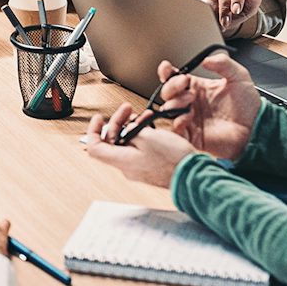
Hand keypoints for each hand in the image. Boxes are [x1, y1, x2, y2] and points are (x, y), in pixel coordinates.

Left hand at [82, 104, 197, 187]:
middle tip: (127, 110)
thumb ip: (131, 130)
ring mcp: (138, 168)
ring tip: (144, 117)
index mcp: (122, 161)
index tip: (99, 118)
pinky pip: (138, 149)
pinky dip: (141, 136)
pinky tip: (151, 126)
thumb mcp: (148, 136)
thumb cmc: (174, 160)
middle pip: (111, 141)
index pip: (94, 147)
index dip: (93, 131)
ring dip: (132, 127)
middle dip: (119, 122)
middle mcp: (127, 167)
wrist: (193, 175)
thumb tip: (126, 128)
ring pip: (126, 143)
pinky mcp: (149, 167)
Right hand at [152, 51, 258, 160]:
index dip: (166, 71)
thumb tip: (205, 59)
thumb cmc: (249, 106)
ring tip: (189, 101)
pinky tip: (188, 116)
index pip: (174, 77)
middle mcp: (191, 103)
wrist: (257, 128)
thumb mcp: (239, 77)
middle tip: (184, 84)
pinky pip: (176, 129)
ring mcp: (190, 119)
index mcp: (197, 87)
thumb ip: (223, 63)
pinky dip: (177, 121)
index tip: (168, 68)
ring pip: (168, 109)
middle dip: (171, 86)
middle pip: (167, 92)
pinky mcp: (192, 135)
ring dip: (174, 103)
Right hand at [193, 0, 261, 37]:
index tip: (236, 11)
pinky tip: (207, 14)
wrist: (221, 18)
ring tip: (217, 20)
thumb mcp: (248, 9)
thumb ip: (254, 0)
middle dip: (225, 7)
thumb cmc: (235, 11)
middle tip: (225, 21)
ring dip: (215, 9)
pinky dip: (204, 7)